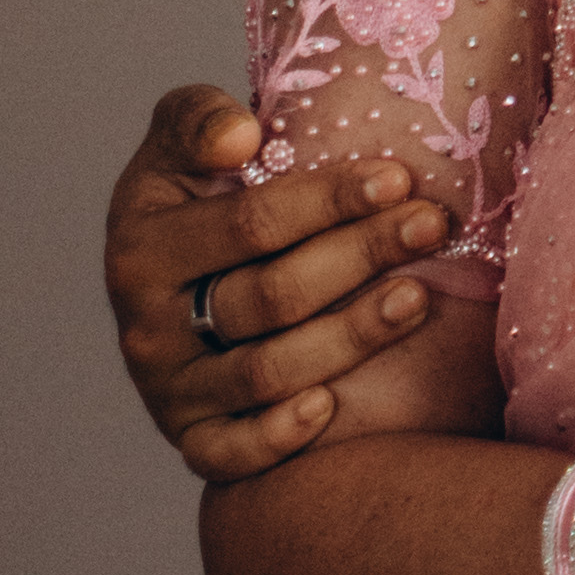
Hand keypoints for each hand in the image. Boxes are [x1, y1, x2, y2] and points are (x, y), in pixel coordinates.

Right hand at [103, 88, 456, 483]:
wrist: (176, 286)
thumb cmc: (199, 201)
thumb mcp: (180, 146)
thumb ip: (196, 120)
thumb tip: (240, 138)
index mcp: (142, 246)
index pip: (249, 225)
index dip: (327, 200)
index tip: (398, 178)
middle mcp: (147, 325)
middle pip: (270, 297)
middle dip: (360, 257)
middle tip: (432, 225)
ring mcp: (168, 389)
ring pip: (265, 373)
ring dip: (349, 336)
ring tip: (418, 297)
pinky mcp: (191, 438)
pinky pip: (228, 454)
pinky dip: (276, 437)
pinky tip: (330, 408)